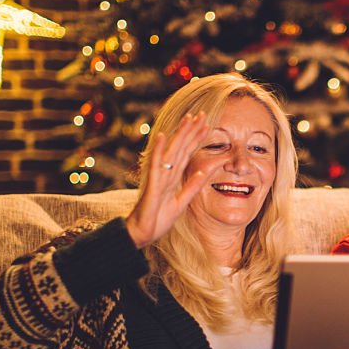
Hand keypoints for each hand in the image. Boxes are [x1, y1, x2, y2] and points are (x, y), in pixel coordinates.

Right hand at [125, 112, 216, 248]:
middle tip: (201, 114)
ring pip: (171, 152)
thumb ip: (192, 188)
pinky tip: (163, 137)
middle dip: (191, 131)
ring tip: (188, 118)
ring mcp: (158, 177)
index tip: (206, 125)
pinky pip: (156, 166)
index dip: (196, 139)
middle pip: (181, 148)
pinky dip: (159, 151)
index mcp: (173, 177)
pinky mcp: (152, 186)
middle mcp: (166, 173)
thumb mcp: (181, 203)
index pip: (187, 154)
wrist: (142, 234)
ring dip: (179, 134)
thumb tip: (204, 173)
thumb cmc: (158, 219)